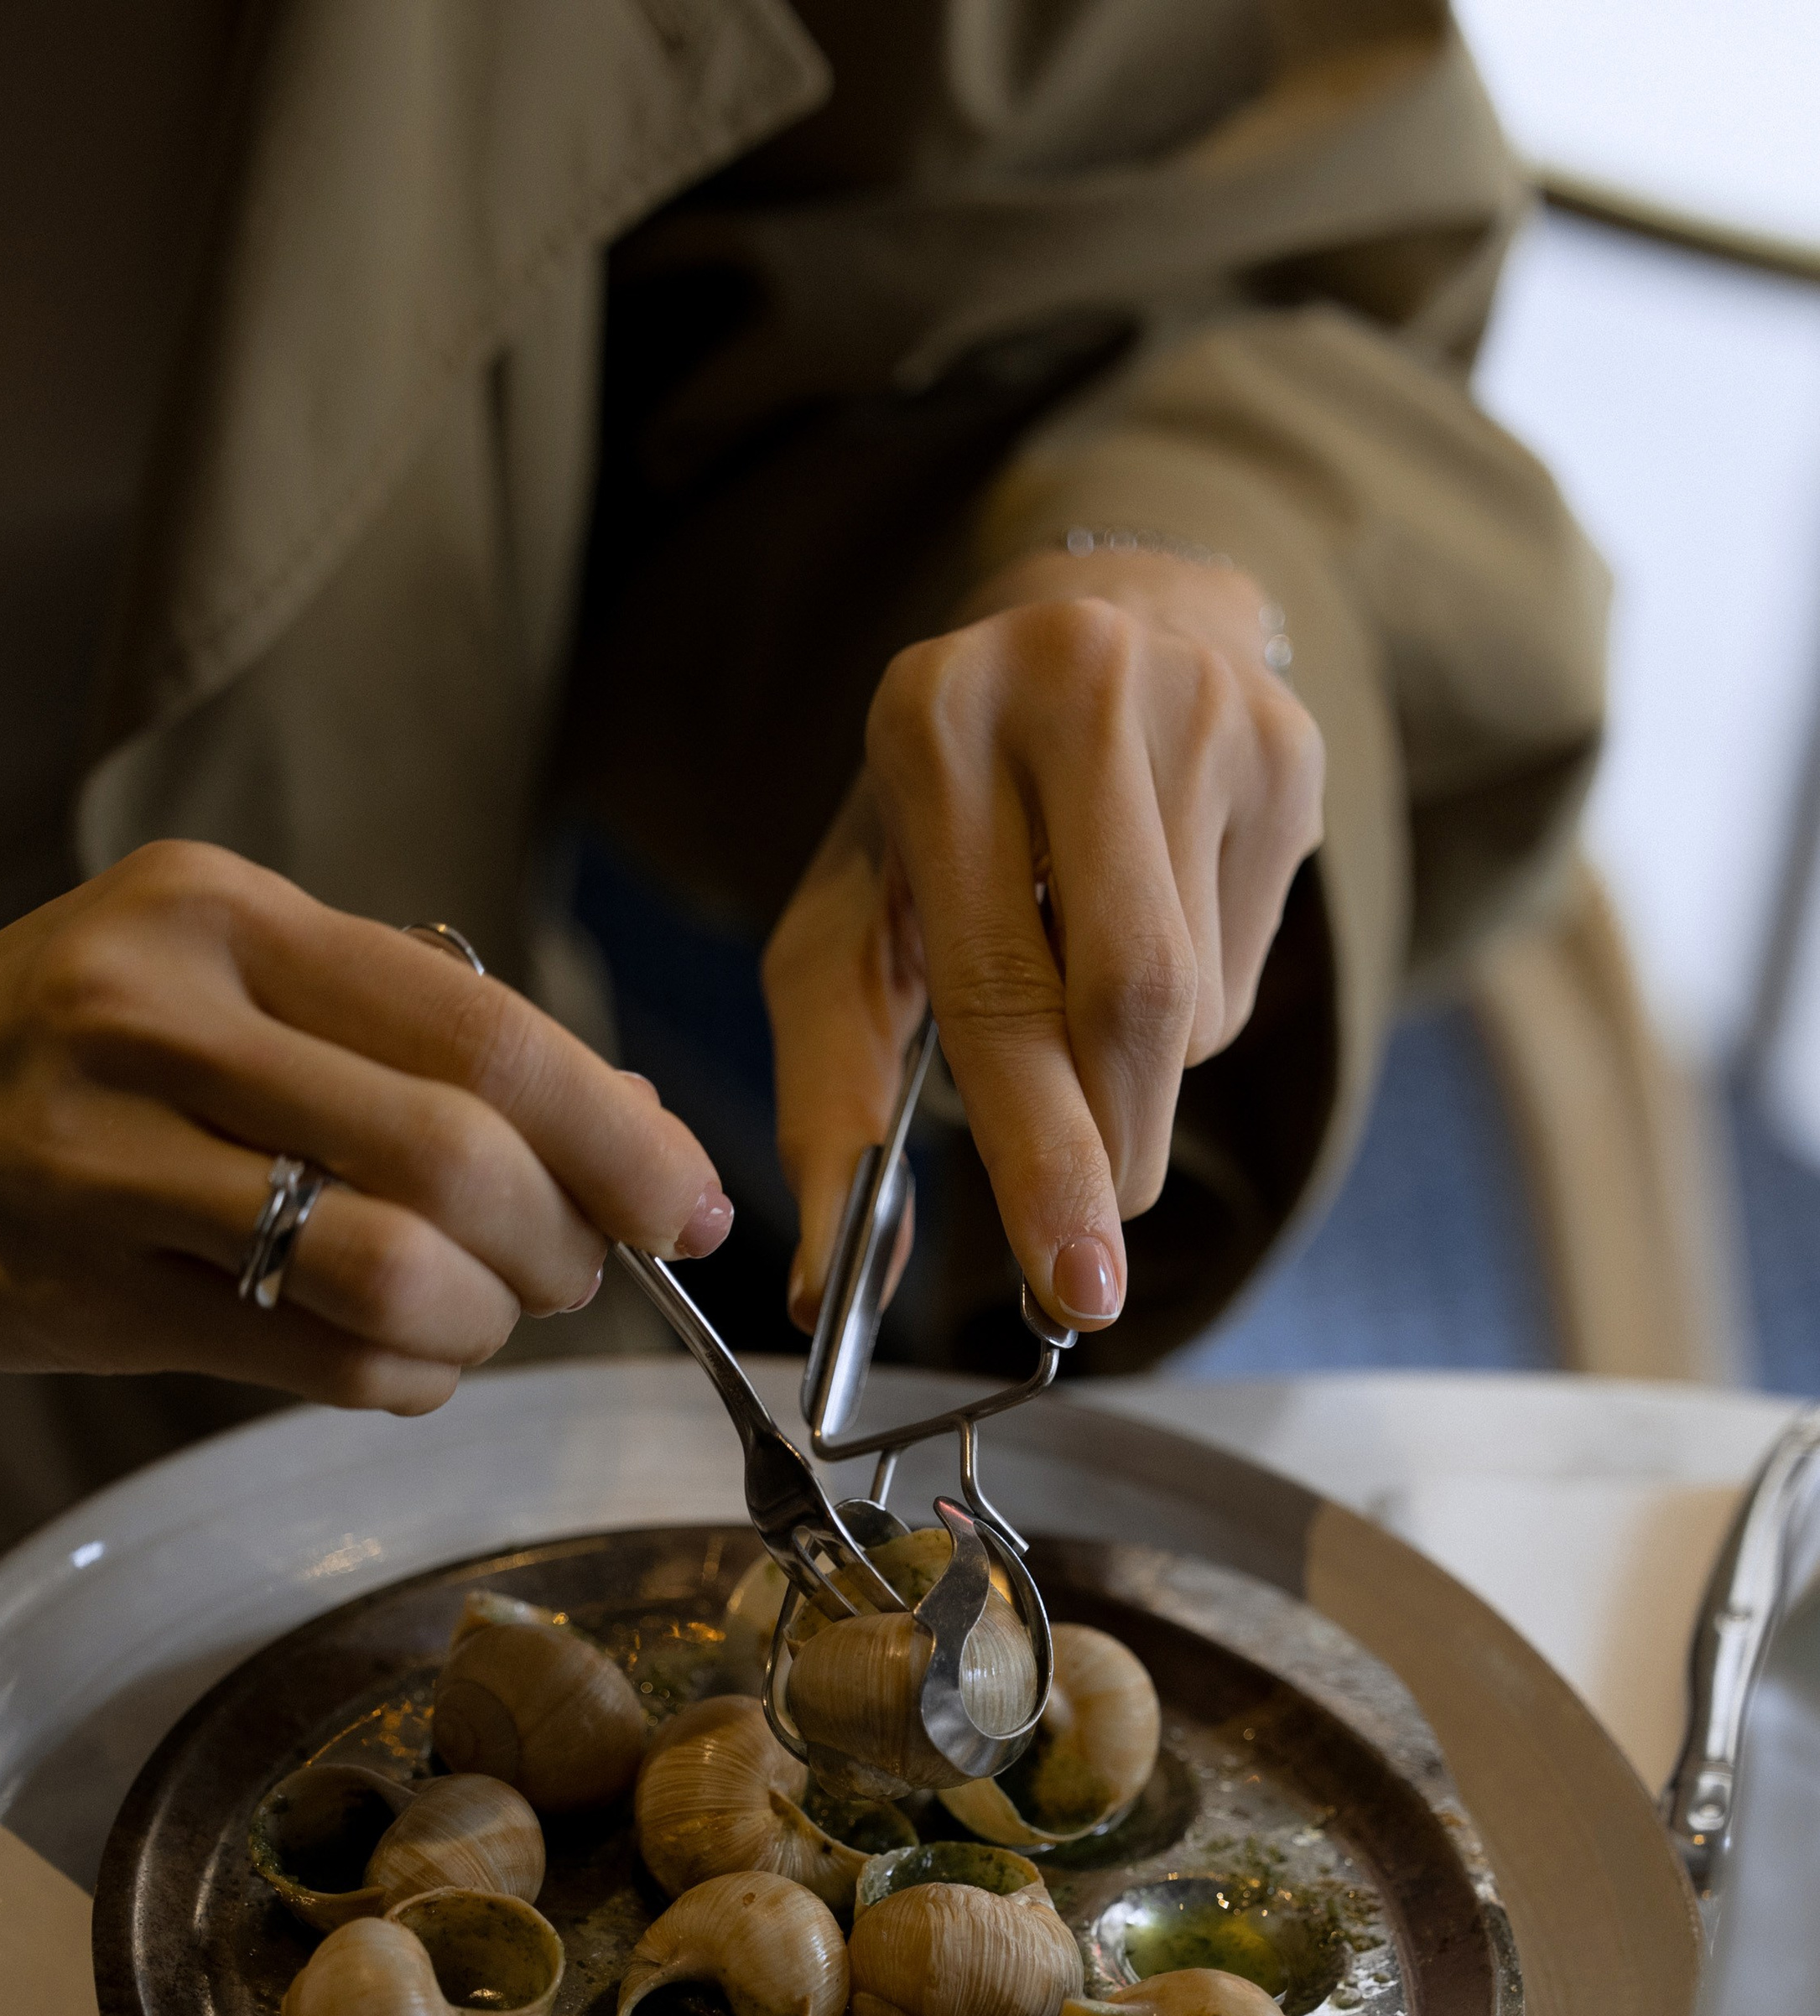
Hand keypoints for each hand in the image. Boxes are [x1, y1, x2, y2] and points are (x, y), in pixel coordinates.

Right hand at [0, 842, 730, 1411]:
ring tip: (473, 1314)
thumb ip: (394, 1033)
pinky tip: (392, 1354)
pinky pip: (319, 1361)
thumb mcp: (198, 978)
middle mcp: (160, 1012)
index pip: (484, 1025)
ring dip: (486, 1322)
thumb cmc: (26, 1057)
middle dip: (569, 1242)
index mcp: (216, 911)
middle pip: (465, 1153)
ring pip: (399, 1268)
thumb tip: (620, 1117)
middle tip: (574, 1269)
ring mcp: (110, 1156)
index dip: (621, 1131)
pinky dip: (405, 1378)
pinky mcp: (85, 1289)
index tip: (689, 1198)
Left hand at [764, 546, 1323, 1332]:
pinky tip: (1151, 930)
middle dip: (1109, 1151)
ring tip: (1078, 1007)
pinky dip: (1193, 1016)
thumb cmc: (939, 822)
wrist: (1076, 635)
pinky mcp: (1290, 748)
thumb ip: (830, 1098)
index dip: (1041, 1149)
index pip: (1000, 985)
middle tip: (1086, 1256)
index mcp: (932, 724)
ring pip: (1197, 1004)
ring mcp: (1203, 707)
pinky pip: (1248, 967)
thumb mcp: (847, 928)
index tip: (1074, 1283)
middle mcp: (1075, 688)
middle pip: (1130, 999)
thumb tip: (822, 1283)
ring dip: (1138, 1079)